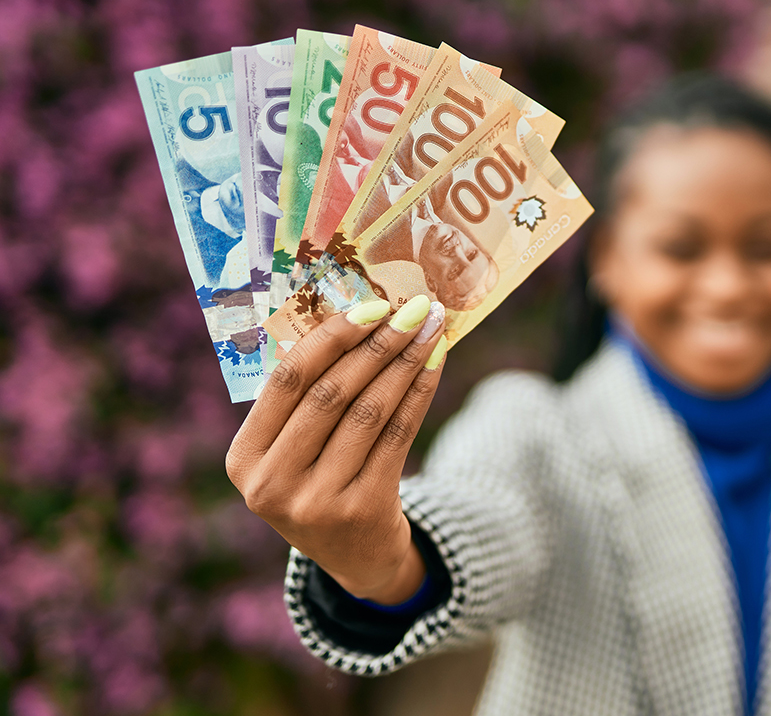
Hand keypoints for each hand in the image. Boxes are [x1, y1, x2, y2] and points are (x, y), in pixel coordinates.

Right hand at [227, 296, 447, 604]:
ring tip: (430, 330)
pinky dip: (419, 394)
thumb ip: (308, 397)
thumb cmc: (322, 481)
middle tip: (413, 309)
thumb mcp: (294, 450)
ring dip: (404, 363)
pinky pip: (398, 436)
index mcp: (244, 459)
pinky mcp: (364, 511)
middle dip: (378, 344)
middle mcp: (272, 484)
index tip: (371, 305)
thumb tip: (361, 315)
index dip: (332, 338)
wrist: (357, 557)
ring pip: (369, 412)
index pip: (287, 380)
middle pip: (332, 393)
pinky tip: (434, 365)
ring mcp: (317, 502)